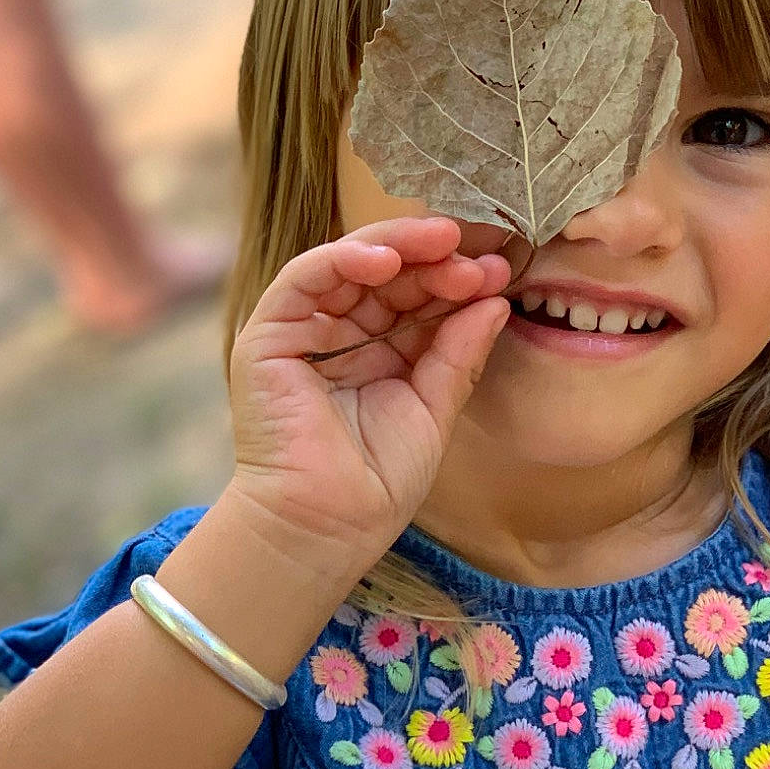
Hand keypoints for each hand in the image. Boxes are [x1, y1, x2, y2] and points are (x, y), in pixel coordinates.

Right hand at [227, 216, 509, 570]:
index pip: (417, 296)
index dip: (455, 279)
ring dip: (399, 248)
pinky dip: (343, 258)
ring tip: (444, 244)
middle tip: (479, 251)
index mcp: (380, 350)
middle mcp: (340, 333)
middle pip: (388, 275)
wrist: (329, 525)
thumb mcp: (434, 406)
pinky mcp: (269, 334)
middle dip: (435, 259)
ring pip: (349, 264)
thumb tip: (494, 300)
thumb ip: (459, 353)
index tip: (500, 269)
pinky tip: (386, 259)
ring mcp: (303, 330)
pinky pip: (305, 278)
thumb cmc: (379, 480)